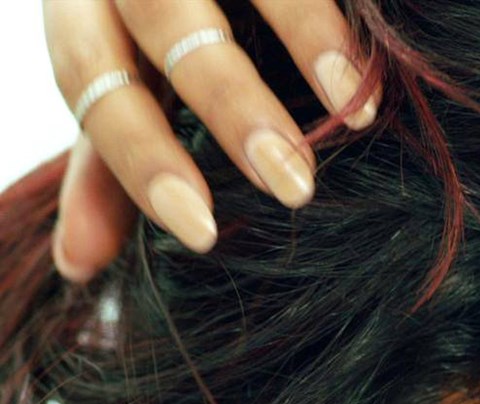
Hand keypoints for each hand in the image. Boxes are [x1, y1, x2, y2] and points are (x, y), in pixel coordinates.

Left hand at [44, 0, 380, 281]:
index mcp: (86, 17)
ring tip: (353, 119)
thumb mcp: (128, 100)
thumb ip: (108, 171)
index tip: (202, 229)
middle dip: (232, 106)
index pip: (92, 79)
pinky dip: (333, 26)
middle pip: (165, 24)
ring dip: (303, 49)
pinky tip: (363, 80)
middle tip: (292, 184)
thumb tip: (77, 265)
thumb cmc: (155, 47)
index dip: (142, 157)